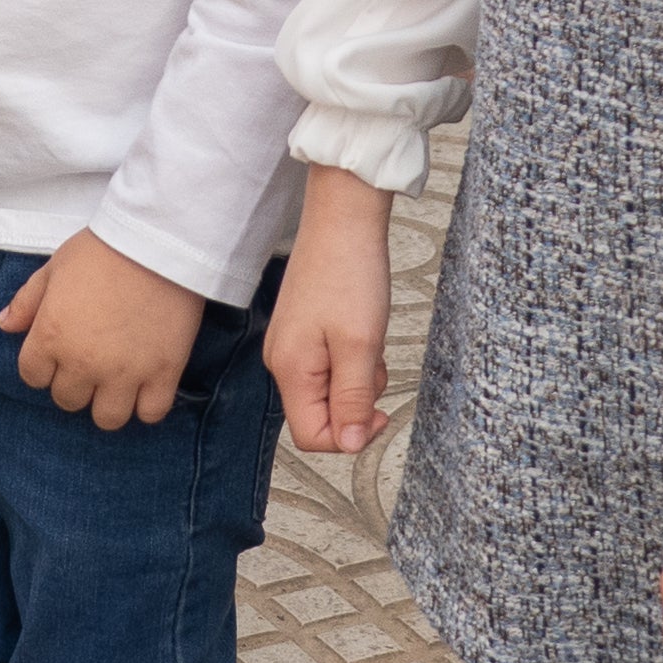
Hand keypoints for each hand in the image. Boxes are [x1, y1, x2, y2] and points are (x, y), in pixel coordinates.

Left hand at [0, 233, 205, 434]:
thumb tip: (5, 325)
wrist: (157, 241)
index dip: (44, 364)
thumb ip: (27, 301)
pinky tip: (147, 385)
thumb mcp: (54, 267)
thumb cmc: (102, 249)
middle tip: (91, 360)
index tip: (59, 351)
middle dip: (74, 383)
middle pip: (68, 400)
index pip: (32, 377)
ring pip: (107, 419)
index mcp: (50, 338)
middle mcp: (83, 363)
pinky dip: (147, 405)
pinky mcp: (163, 373)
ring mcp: (125, 373)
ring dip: (107, 402)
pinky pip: (151, 414)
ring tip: (117, 380)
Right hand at [266, 167, 395, 455]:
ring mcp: (291, 343)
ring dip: (356, 378)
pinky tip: (362, 330)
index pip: (311, 436)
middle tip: (376, 366)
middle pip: (319, 414)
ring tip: (370, 341)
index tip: (380, 412)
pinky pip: (328, 364)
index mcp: (290, 369)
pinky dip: (351, 357)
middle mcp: (282, 360)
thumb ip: (353, 399)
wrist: (343, 217)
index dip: (348, 436)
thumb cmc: (350, 274)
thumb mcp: (360, 345)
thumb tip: (351, 444)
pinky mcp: (302, 329)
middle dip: (355, 401)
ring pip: (327, 389)